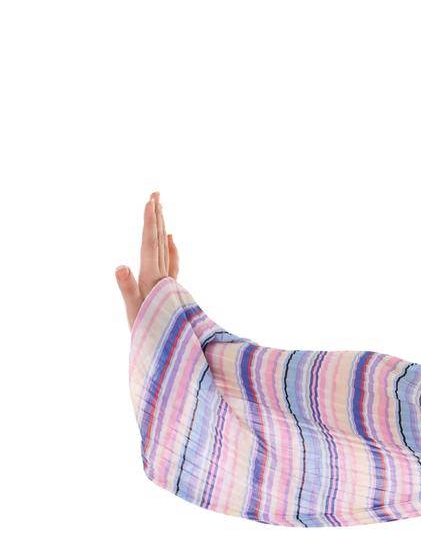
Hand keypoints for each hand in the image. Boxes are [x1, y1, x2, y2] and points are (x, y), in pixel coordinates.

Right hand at [116, 190, 179, 329]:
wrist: (174, 354)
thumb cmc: (150, 335)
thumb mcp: (134, 312)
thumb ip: (127, 288)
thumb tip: (120, 265)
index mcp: (152, 278)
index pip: (150, 243)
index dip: (150, 221)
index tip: (151, 201)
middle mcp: (162, 277)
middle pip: (159, 240)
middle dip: (157, 216)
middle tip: (156, 193)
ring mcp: (167, 282)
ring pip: (165, 248)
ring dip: (161, 228)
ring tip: (161, 209)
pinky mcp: (169, 290)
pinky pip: (171, 263)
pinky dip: (170, 248)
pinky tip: (170, 240)